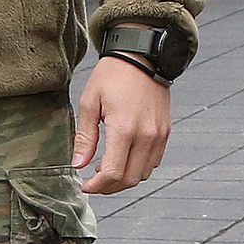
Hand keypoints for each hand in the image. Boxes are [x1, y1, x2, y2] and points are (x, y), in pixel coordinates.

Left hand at [73, 57, 171, 193]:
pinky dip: (139, 167)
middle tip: (94, 182)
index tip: (86, 185)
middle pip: (129, 179)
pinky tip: (124, 158)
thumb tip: (79, 164)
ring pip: (143, 173)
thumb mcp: (90, 102)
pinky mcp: (165, 131)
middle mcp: (145, 136)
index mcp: (123, 129)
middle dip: (110, 187)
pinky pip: (154, 161)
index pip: (113, 173)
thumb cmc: (113, 75)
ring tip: (108, 169)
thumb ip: (85, 137)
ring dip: (125, 178)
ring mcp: (158, 135)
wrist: (142, 56)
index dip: (97, 186)